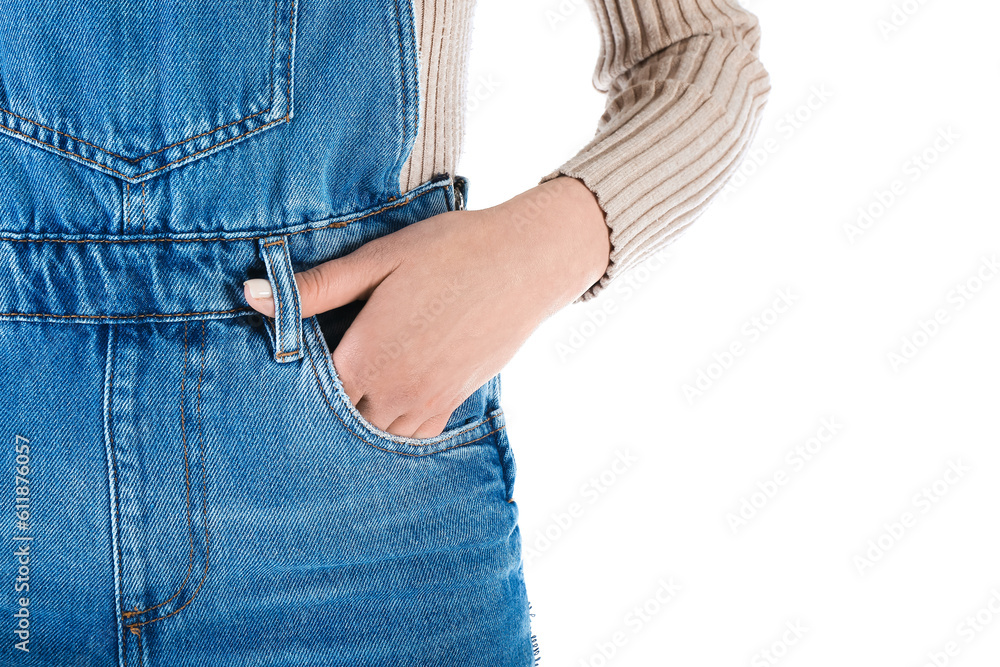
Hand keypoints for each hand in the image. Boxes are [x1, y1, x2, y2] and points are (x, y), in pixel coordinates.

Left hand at [243, 176, 610, 437]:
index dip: (286, 380)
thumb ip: (316, 286)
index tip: (273, 364)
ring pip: (371, 435)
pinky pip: (410, 437)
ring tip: (341, 396)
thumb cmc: (451, 251)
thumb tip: (250, 295)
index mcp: (368, 357)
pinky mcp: (452, 403)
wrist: (527, 262)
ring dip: (352, 421)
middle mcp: (394, 392)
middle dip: (316, 406)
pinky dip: (389, 429)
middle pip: (335, 420)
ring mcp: (427, 403)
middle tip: (301, 385)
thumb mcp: (379, 259)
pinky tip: (380, 406)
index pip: (305, 391)